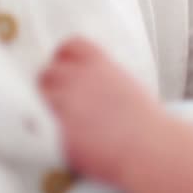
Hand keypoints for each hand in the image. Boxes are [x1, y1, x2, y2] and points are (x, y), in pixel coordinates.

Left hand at [39, 37, 161, 182]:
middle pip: (47, 73)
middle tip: (63, 102)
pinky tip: (73, 141)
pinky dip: (55, 135)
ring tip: (66, 123)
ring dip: (49, 110)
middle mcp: (78, 79)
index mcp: (99, 64)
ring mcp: (65, 105)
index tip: (65, 68)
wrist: (150, 146)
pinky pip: (46, 130)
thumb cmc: (146, 121)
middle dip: (52, 86)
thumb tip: (85, 86)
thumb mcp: (126, 86)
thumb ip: (101, 80)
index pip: (69, 46)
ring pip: (41, 100)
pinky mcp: (58, 133)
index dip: (65, 57)